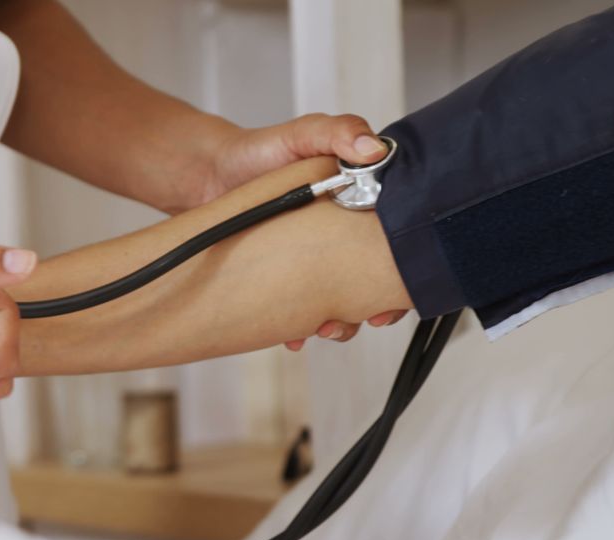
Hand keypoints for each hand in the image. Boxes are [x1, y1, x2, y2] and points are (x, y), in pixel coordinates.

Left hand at [197, 113, 403, 348]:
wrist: (210, 175)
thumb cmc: (260, 151)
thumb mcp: (303, 134)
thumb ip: (338, 132)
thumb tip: (372, 148)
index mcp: (362, 203)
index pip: (398, 240)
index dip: (403, 266)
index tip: (397, 285)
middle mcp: (343, 236)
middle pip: (375, 279)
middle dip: (375, 305)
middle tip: (366, 316)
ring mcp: (314, 261)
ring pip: (341, 302)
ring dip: (340, 321)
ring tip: (324, 326)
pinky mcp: (286, 279)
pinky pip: (300, 312)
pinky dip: (299, 328)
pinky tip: (294, 334)